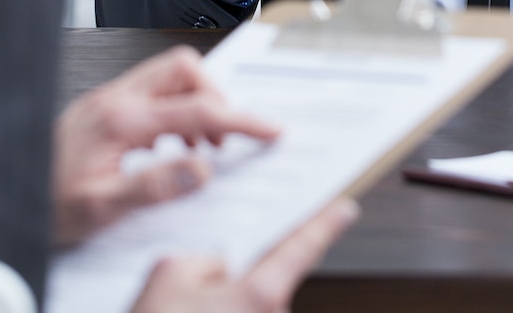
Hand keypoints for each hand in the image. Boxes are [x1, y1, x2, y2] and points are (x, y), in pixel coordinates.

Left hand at [51, 46, 279, 247]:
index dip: (240, 120)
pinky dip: (175, 113)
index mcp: (120, 121)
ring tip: (203, 148)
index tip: (268, 129)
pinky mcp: (103, 109)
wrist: (4, 197)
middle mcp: (114, 100)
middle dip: (215, 95)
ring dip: (196, 104)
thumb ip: (152, 186)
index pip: (196, 110)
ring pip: (169, 77)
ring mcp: (108, 100)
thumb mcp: (100, 209)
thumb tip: (200, 168)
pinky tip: (172, 148)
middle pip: (183, 69)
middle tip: (228, 135)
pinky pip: (153, 94)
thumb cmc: (45, 204)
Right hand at [131, 198, 359, 312]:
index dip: (324, 225)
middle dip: (239, 283)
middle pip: (266, 287)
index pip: (301, 249)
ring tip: (188, 311)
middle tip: (199, 292)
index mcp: (257, 295)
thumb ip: (203, 258)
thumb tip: (218, 265)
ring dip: (227, 310)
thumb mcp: (168, 276)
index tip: (344, 210)